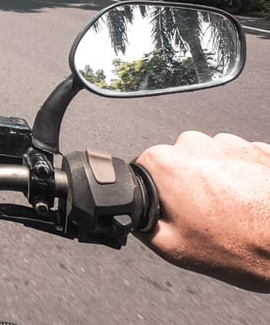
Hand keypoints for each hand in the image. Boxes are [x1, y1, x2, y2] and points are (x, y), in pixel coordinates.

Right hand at [135, 132, 269, 291]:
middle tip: (202, 214)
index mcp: (167, 164)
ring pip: (211, 159)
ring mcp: (231, 144)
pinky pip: (239, 160)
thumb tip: (134, 213)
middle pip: (179, 159)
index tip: (172, 208)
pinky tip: (247, 202)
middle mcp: (197, 145)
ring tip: (230, 210)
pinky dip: (241, 178)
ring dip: (216, 179)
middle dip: (187, 183)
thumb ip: (140, 222)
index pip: (144, 167)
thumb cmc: (239, 248)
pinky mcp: (259, 149)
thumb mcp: (170, 247)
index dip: (156, 191)